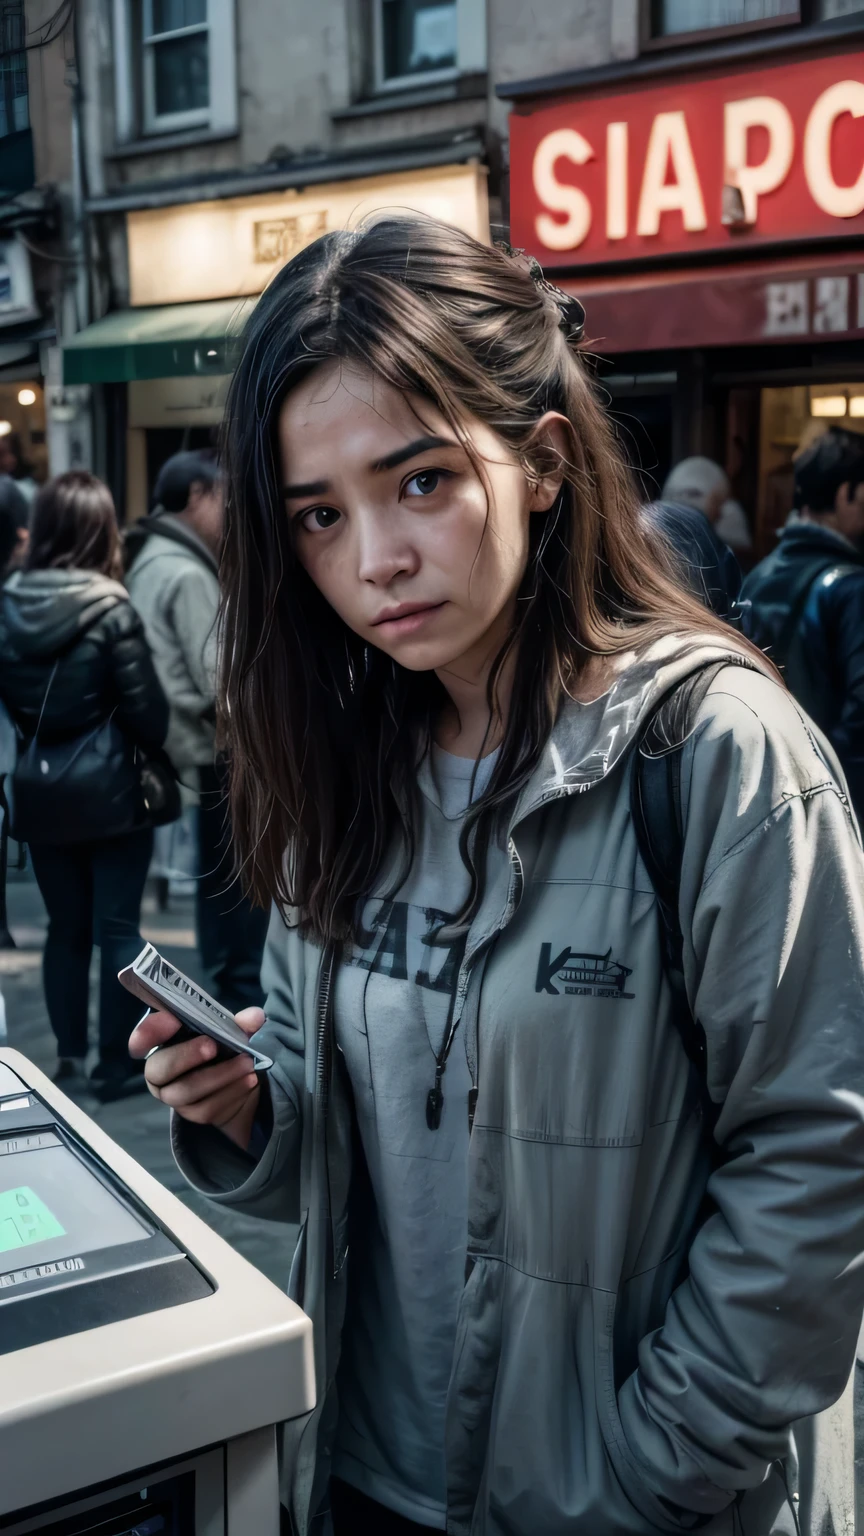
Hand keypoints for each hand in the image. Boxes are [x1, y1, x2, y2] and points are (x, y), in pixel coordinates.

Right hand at [129, 1007, 265, 1150]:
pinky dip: (230, 1092)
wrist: (242, 1083)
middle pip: (158, 1069)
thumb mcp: (233, 1032)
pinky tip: (249, 1080)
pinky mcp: (194, 1113)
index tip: (169, 1020)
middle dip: (185, 1055)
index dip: (148, 1032)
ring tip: (246, 1064)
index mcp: (164, 1043)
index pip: (143, 1039)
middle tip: (212, 1045)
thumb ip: (239, 1023)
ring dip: (218, 1076)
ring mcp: (174, 1096)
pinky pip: (207, 1108)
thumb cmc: (226, 1048)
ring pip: (185, 1092)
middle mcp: (161, 1071)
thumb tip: (254, 1017)